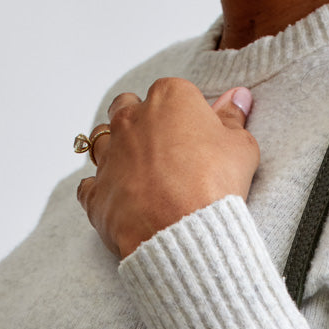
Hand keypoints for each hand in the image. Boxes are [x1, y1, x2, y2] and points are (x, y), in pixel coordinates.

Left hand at [77, 81, 257, 258]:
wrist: (186, 234)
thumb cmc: (216, 186)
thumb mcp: (240, 148)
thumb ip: (234, 119)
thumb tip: (238, 96)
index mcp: (168, 99)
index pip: (172, 94)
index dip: (184, 116)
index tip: (195, 138)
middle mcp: (131, 120)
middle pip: (127, 109)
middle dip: (140, 123)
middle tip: (163, 152)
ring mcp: (109, 156)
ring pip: (101, 141)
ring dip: (115, 152)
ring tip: (139, 175)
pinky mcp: (96, 193)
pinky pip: (89, 187)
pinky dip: (101, 192)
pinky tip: (118, 201)